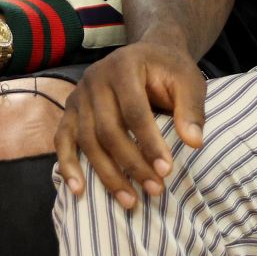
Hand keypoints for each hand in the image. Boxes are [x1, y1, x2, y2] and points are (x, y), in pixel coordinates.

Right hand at [54, 40, 206, 208]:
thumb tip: (193, 143)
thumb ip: (191, 110)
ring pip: (87, 140)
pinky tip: (78, 190)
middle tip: (155, 190)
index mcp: (124, 66)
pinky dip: (68, 165)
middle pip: (108, 129)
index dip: (149, 143)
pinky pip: (62, 139)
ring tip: (130, 201)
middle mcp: (95, 79)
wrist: (149, 54)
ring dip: (107, 174)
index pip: (134, 111)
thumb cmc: (170, 70)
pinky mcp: (70, 110)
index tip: (167, 171)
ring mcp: (79, 94)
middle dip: (131, 164)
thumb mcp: (189, 82)